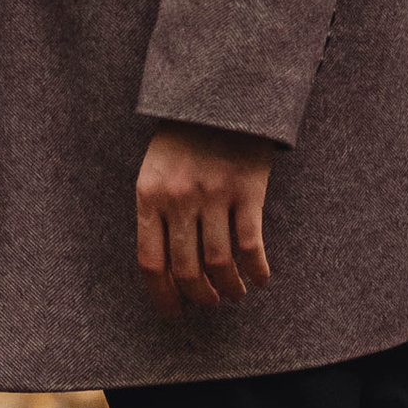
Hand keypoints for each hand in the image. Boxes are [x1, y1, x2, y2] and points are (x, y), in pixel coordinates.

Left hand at [135, 123, 275, 318]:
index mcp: (148, 196)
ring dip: (228, 288)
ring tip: (233, 294)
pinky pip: (251, 244)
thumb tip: (164, 270)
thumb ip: (155, 213)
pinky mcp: (247, 190)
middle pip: (186, 269)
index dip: (163, 296)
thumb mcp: (155, 171)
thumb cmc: (184, 138)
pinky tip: (259, 279)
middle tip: (208, 304)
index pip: (151, 262)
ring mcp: (214, 194)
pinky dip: (256, 269)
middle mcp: (179, 198)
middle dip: (198, 297)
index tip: (174, 313)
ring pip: (219, 263)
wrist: (220, 94)